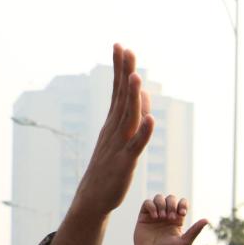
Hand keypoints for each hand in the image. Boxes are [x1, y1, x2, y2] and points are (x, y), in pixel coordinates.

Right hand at [49, 45, 153, 244]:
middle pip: (120, 97)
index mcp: (113, 124)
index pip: (117, 91)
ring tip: (135, 76)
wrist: (93, 198)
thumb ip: (128, 117)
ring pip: (127, 117)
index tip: (120, 46)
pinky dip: (143, 132)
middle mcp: (114, 130)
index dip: (119, 69)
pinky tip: (150, 119)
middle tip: (124, 48)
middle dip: (123, 72)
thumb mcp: (118, 139)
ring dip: (132, 97)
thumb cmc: (107, 168)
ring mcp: (119, 145)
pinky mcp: (125, 163)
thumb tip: (141, 96)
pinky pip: (136, 146)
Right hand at [133, 194, 207, 244]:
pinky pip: (147, 203)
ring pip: (159, 197)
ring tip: (161, 217)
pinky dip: (151, 206)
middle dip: (172, 205)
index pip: (182, 203)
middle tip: (170, 218)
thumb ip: (195, 230)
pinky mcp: (144, 215)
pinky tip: (154, 217)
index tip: (181, 214)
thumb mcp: (184, 242)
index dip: (182, 204)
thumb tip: (207, 220)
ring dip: (161, 204)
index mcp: (178, 219)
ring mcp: (155, 214)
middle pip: (171, 198)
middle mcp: (166, 214)